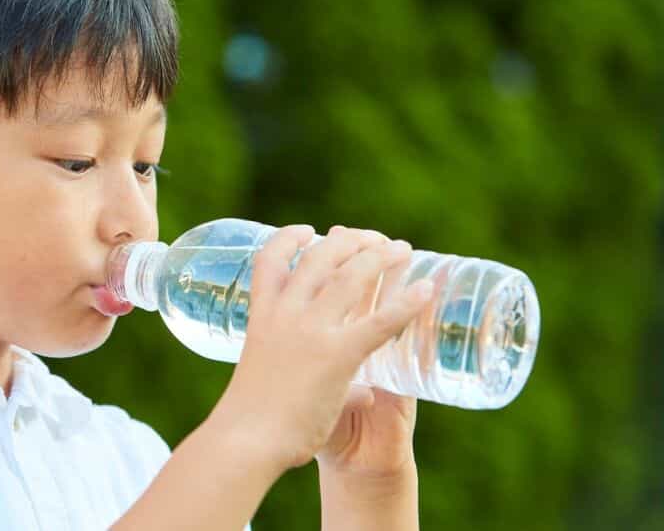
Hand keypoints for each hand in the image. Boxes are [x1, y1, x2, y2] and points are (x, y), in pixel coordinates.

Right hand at [208, 225, 431, 472]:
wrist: (245, 440)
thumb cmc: (250, 420)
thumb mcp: (270, 381)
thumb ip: (320, 383)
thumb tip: (364, 394)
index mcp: (261, 316)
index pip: (270, 260)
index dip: (289, 238)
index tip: (307, 231)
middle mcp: (285, 314)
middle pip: (320, 257)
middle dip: (350, 241)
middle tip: (372, 239)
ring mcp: (311, 331)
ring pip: (351, 277)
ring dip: (380, 257)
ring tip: (402, 249)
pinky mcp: (337, 355)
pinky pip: (380, 321)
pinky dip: (407, 303)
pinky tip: (426, 291)